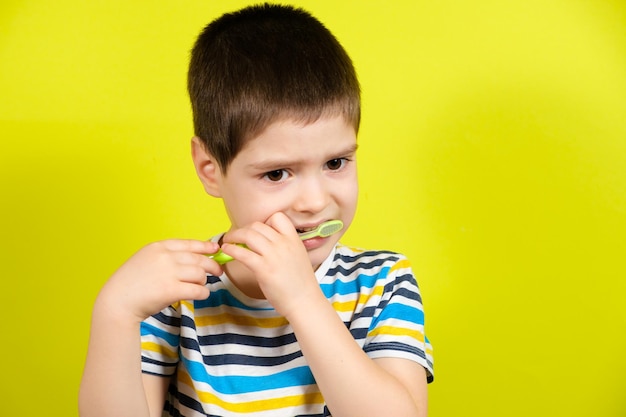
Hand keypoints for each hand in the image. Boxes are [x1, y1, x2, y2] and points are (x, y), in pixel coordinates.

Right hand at [96, 239, 222, 322]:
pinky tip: (201, 294)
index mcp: (158, 247)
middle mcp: (165, 257)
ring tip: (200, 286)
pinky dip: (203, 293)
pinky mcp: (172, 290)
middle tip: (218, 271)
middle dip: (212, 265)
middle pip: (199, 258)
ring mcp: (169, 272)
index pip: (189, 243)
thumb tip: (192, 258)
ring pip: (200, 273)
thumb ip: (166, 256)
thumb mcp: (145, 260)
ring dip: (204, 281)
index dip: (205, 246)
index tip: (216, 249)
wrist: (117, 302)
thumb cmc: (131, 284)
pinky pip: (198, 289)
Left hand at [221, 212, 322, 317]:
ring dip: (234, 236)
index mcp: (294, 239)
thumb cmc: (301, 283)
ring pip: (248, 235)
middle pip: (258, 225)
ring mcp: (273, 255)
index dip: (265, 221)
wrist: (305, 301)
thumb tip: (265, 243)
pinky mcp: (263, 269)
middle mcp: (284, 244)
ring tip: (228, 240)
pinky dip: (231, 249)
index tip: (258, 231)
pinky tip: (227, 250)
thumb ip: (285, 246)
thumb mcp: (298, 256)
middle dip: (244, 229)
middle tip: (237, 236)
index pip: (277, 217)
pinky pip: (242, 253)